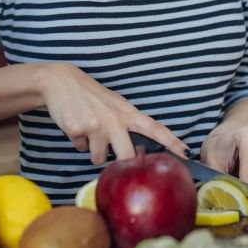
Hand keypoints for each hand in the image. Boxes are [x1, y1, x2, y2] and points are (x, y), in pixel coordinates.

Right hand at [38, 63, 188, 164]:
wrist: (61, 82)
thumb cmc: (92, 97)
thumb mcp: (115, 106)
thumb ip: (128, 125)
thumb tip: (138, 153)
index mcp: (128, 113)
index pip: (156, 129)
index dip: (172, 143)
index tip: (187, 154)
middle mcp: (115, 119)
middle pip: (126, 157)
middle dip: (122, 165)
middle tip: (118, 162)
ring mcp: (97, 125)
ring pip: (99, 158)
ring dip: (94, 150)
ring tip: (89, 130)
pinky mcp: (78, 129)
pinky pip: (81, 149)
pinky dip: (78, 142)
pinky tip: (76, 125)